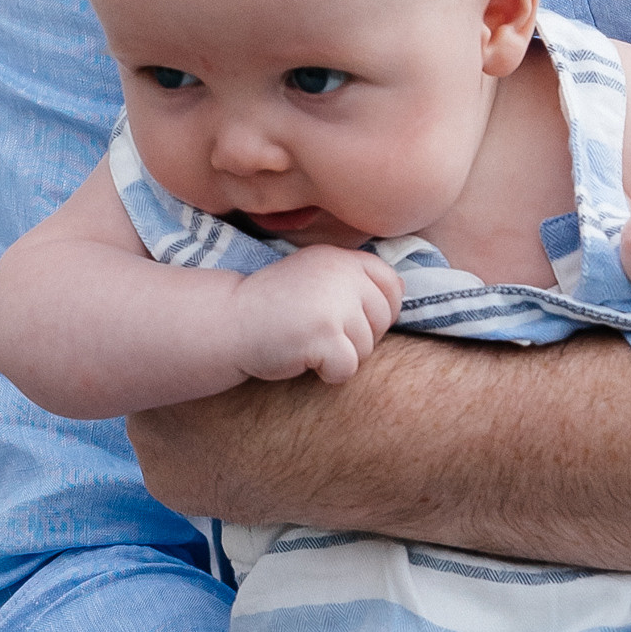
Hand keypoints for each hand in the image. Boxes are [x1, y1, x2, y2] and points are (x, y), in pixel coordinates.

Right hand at [241, 244, 402, 384]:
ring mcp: (334, 304)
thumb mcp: (314, 277)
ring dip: (339, 355)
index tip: (344, 316)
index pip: (392, 284)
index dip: (377, 309)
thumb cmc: (271, 306)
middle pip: (382, 321)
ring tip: (305, 341)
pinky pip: (347, 369)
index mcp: (341, 258)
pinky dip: (327, 373)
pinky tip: (301, 357)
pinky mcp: (324, 334)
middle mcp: (342, 274)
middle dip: (356, 337)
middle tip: (316, 331)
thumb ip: (352, 279)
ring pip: (367, 348)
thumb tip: (403, 289)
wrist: (227, 321)